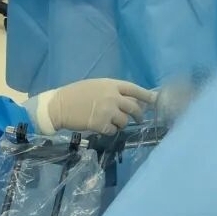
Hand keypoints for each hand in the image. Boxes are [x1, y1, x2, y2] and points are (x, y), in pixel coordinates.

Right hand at [32, 79, 155, 135]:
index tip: (156, 101)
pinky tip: (102, 127)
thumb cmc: (77, 93)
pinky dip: (110, 130)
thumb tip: (129, 100)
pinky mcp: (101, 124)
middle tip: (139, 119)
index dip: (147, 96)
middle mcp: (113, 97)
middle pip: (134, 107)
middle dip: (139, 115)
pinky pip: (114, 130)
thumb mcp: (96, 86)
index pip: (135, 90)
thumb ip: (113, 91)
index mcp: (111, 84)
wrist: (60, 105)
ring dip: (121, 123)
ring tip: (111, 122)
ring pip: (125, 121)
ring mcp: (108, 111)